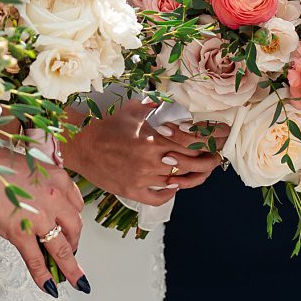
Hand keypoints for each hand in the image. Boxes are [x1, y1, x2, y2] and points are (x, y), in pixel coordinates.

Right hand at [0, 147, 86, 293]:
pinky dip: (44, 277)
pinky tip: (49, 286)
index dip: (73, 221)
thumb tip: (36, 202)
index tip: (70, 229)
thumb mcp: (28, 166)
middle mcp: (54, 197)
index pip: (76, 205)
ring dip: (71, 267)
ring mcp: (39, 217)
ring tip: (76, 281)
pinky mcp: (20, 233)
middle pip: (75, 227)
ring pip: (62, 249)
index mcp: (57, 178)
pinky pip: (36, 261)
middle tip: (70, 255)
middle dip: (74, 245)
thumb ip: (39, 184)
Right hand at [63, 103, 225, 204]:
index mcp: (153, 138)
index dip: (210, 140)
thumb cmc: (108, 127)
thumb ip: (156, 106)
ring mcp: (142, 178)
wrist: (82, 146)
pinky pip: (159, 197)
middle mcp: (150, 159)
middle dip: (209, 160)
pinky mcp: (132, 191)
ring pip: (178, 181)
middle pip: (191, 163)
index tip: (219, 138)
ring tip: (199, 171)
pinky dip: (169, 194)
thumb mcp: (133, 110)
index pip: (192, 141)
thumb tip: (174, 103)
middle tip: (216, 157)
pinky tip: (172, 187)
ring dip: (192, 176)